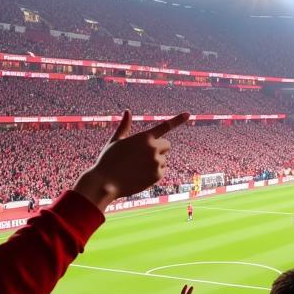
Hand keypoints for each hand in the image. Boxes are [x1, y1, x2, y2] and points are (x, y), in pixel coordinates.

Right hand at [73, 110, 189, 209]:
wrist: (105, 183)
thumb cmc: (107, 160)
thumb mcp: (116, 141)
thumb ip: (124, 126)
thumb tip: (127, 111)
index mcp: (144, 137)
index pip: (165, 126)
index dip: (178, 120)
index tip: (188, 114)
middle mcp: (153, 148)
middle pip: (167, 145)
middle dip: (159, 149)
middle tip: (143, 156)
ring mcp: (157, 162)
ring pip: (164, 159)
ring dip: (155, 162)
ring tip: (137, 168)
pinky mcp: (158, 175)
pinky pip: (162, 171)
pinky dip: (154, 173)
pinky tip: (140, 176)